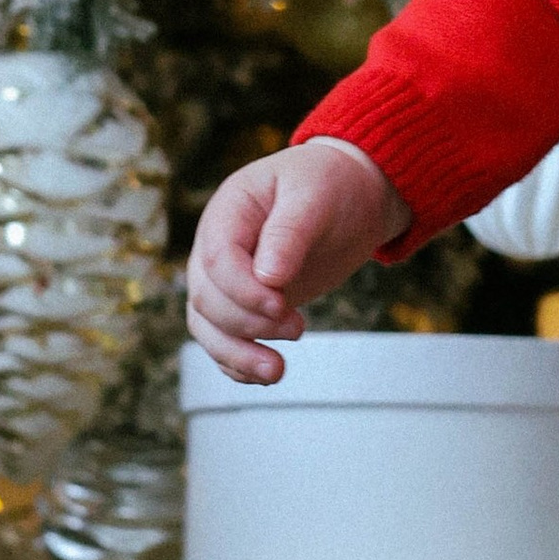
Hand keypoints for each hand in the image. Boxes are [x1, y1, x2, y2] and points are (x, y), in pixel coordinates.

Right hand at [186, 141, 404, 384]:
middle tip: (298, 328)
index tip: (281, 305)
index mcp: (227, 212)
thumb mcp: (314, 195)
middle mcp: (216, 248)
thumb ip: (289, 233)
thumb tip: (268, 277)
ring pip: (208, 327)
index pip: (216, 260)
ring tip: (276, 372)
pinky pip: (226, 341)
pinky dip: (239, 363)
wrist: (351, 194)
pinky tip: (266, 375)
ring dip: (237, 354)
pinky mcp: (247, 305)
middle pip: (207, 299)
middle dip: (247, 323)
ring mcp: (228, 279)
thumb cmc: (330, 184)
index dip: (242, 290)